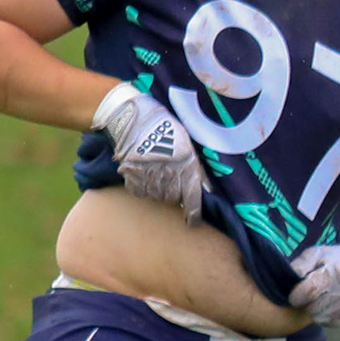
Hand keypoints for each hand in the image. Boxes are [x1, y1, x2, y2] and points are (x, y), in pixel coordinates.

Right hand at [91, 81, 206, 218]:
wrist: (133, 119)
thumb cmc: (164, 128)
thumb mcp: (187, 145)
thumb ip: (197, 168)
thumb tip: (207, 190)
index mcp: (187, 167)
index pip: (193, 199)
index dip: (193, 213)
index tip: (191, 221)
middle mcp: (169, 175)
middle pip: (173, 198)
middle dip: (174, 193)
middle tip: (170, 177)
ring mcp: (149, 177)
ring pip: (156, 195)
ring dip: (158, 189)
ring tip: (156, 171)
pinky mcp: (131, 177)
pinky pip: (139, 191)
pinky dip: (142, 186)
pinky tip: (142, 173)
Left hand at [286, 234, 339, 324]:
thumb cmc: (337, 258)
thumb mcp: (317, 253)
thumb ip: (301, 264)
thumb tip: (290, 277)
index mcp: (332, 275)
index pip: (307, 292)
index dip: (297, 294)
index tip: (297, 292)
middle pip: (311, 308)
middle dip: (307, 302)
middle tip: (312, 293)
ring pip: (319, 317)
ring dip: (316, 310)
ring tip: (322, 297)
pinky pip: (330, 322)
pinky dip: (326, 315)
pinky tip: (330, 304)